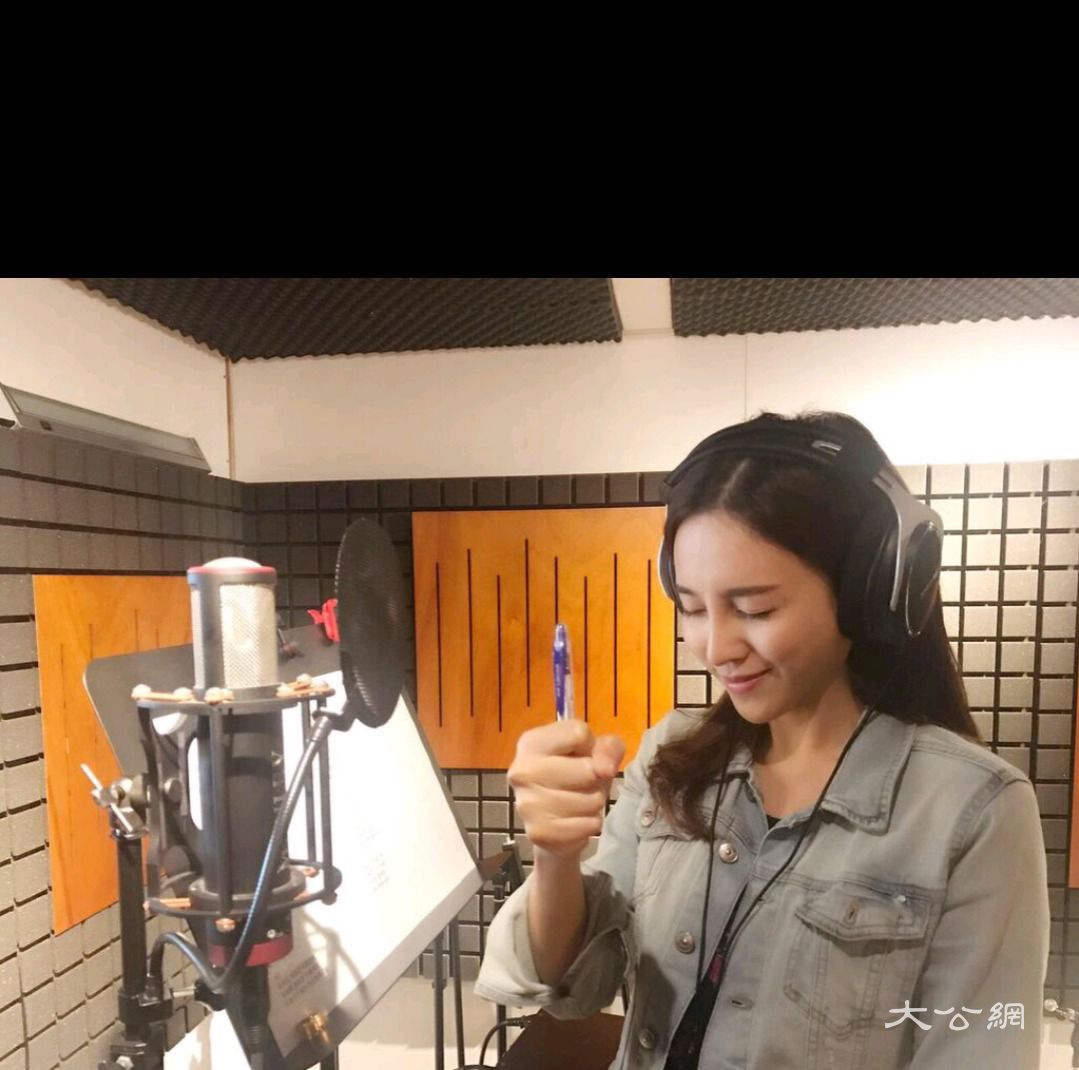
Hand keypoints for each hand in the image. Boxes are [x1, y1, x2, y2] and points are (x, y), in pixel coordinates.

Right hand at [508, 721, 625, 860]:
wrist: (553, 823)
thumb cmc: (573, 776)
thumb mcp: (594, 752)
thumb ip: (607, 747)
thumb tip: (604, 769)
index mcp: (531, 742)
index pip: (579, 734)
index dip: (591, 747)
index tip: (581, 756)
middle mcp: (522, 771)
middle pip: (588, 770)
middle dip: (596, 779)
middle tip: (582, 783)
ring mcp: (528, 804)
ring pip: (591, 800)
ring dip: (594, 803)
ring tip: (579, 802)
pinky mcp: (540, 833)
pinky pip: (588, 825)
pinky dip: (590, 824)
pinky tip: (575, 821)